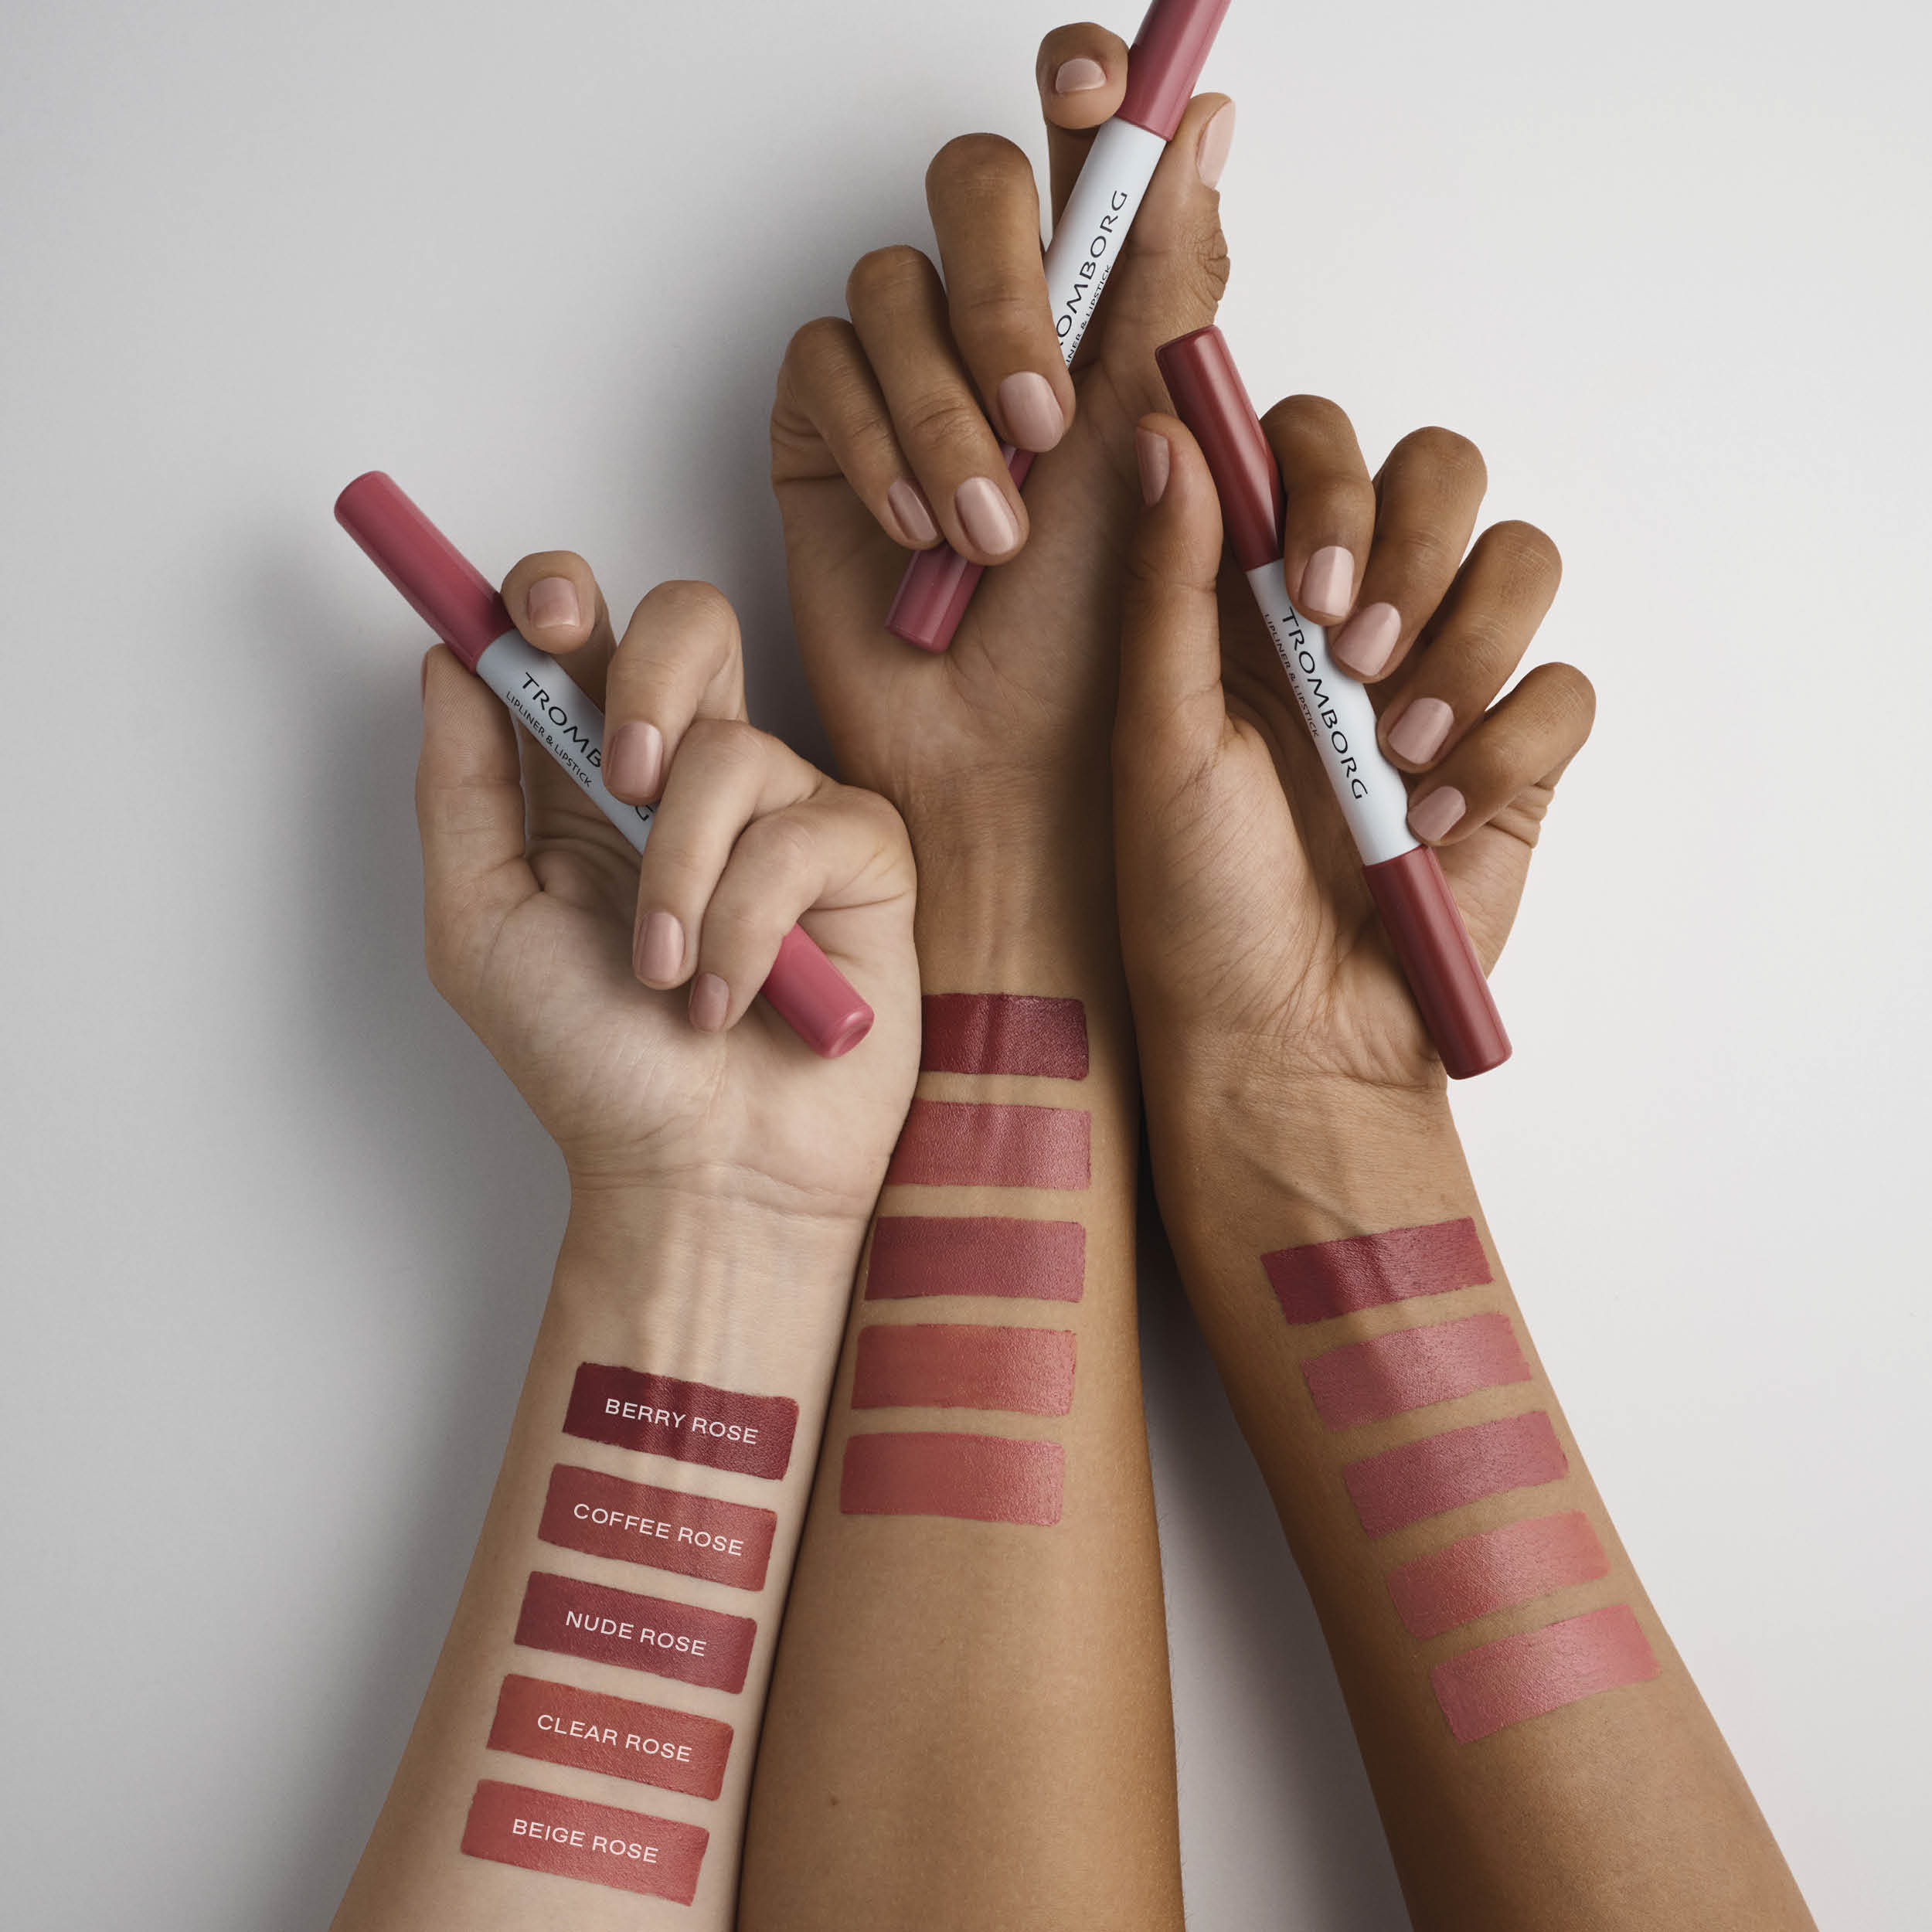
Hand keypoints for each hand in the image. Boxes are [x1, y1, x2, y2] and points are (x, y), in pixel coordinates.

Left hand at [416, 560, 918, 1223]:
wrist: (701, 1173)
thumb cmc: (591, 1067)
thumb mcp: (483, 925)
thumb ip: (462, 787)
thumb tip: (449, 657)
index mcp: (593, 781)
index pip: (584, 636)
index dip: (557, 595)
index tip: (534, 617)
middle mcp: (690, 778)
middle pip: (690, 622)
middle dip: (644, 679)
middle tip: (617, 778)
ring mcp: (782, 812)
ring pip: (730, 749)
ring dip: (678, 876)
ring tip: (666, 976)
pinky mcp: (860, 857)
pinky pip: (800, 834)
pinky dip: (746, 926)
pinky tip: (735, 998)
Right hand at [771, 23, 1235, 849]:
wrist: (1012, 759)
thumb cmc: (1101, 632)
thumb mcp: (1155, 443)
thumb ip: (1169, 279)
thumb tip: (1207, 116)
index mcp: (1099, 316)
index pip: (1086, 155)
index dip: (1086, 93)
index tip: (1093, 80)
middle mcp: (1000, 330)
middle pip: (974, 185)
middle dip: (1003, 289)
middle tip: (1045, 410)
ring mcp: (906, 378)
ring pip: (890, 282)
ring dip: (944, 408)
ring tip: (992, 534)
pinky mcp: (825, 431)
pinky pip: (824, 366)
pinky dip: (877, 446)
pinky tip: (919, 533)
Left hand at [1115, 404, 1593, 1094]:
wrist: (1284, 1038)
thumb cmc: (1196, 903)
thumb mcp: (1158, 740)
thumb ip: (1170, 584)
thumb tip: (1166, 434)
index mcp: (1253, 604)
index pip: (1312, 448)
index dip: (1325, 474)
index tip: (1303, 582)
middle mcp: (1353, 623)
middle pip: (1438, 469)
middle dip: (1409, 542)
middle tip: (1354, 654)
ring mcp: (1443, 684)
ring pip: (1519, 557)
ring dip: (1466, 643)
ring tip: (1397, 753)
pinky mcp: (1515, 759)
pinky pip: (1564, 686)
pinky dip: (1509, 747)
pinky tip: (1434, 825)